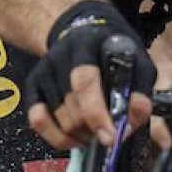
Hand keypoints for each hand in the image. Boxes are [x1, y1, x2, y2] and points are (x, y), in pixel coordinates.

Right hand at [23, 0, 155, 148]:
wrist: (83, 32)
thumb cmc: (114, 52)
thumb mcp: (137, 61)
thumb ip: (139, 92)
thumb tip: (130, 125)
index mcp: (86, 46)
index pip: (85, 82)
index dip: (97, 113)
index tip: (110, 138)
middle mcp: (59, 57)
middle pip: (73, 108)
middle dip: (94, 129)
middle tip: (109, 133)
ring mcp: (43, 72)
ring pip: (61, 120)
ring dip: (82, 135)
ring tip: (96, 130)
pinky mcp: (32, 85)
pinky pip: (38, 121)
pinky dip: (58, 138)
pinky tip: (75, 139)